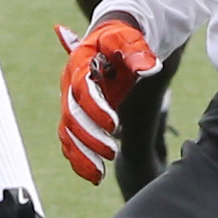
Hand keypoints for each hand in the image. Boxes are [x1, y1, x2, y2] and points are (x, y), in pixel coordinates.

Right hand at [54, 12, 161, 183]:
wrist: (110, 40)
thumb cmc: (121, 39)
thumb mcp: (130, 39)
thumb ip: (138, 52)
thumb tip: (150, 67)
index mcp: (79, 64)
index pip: (82, 90)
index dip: (95, 108)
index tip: (114, 125)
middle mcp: (69, 85)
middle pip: (71, 116)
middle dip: (89, 138)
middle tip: (111, 152)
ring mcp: (70, 102)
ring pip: (67, 133)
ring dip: (81, 155)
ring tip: (99, 176)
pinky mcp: (76, 115)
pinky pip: (69, 140)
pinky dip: (77, 159)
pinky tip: (93, 177)